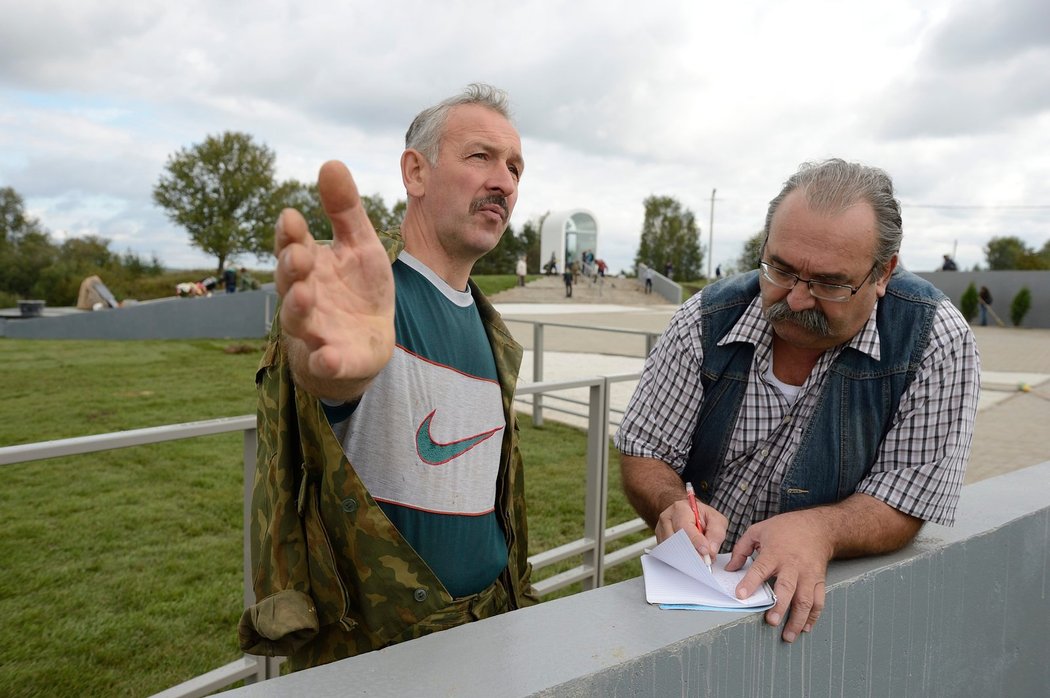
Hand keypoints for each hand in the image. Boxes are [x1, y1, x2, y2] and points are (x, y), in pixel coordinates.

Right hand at [275, 160, 394, 400]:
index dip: (290, 234)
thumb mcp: (360, 245)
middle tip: (299, 254)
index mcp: (309, 265)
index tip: (292, 217)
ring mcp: (314, 330)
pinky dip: (323, 360)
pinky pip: (323, 362)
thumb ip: (345, 210)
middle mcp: (304, 296)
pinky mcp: (332, 360)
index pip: (292, 245)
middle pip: (288, 281)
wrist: (368, 342)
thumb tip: (330, 162)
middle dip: (292, 267)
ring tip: (303, 296)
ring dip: (297, 309)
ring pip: (298, 320)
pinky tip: (326, 357)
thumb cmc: (358, 289)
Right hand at [654, 497, 727, 563]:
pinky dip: (680, 559)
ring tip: (699, 559)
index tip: (706, 551)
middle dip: (691, 552)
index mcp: (680, 509)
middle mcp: (667, 518)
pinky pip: (668, 554)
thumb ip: (716, 533)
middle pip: (675, 539)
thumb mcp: (716, 519)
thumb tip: (710, 551)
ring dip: (686, 558)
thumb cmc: (701, 516)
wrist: (688, 515)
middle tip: (704, 560)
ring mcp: (661, 531)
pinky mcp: (660, 542)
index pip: (684, 526)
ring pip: (670, 549)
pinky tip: (690, 558)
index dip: (695, 540)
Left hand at [726, 510, 832, 642]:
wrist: (817, 527)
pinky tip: (805, 627)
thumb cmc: (785, 528)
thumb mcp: (758, 531)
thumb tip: (730, 569)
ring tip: (788, 634)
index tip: (740, 595)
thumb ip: (741, 550)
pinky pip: (818, 601)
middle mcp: (792, 565)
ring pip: (805, 599)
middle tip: (772, 621)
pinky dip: (813, 616)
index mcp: (774, 552)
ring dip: (797, 619)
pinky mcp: (819, 581)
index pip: (760, 569)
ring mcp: (808, 575)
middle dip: (779, 606)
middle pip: (786, 588)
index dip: (750, 582)